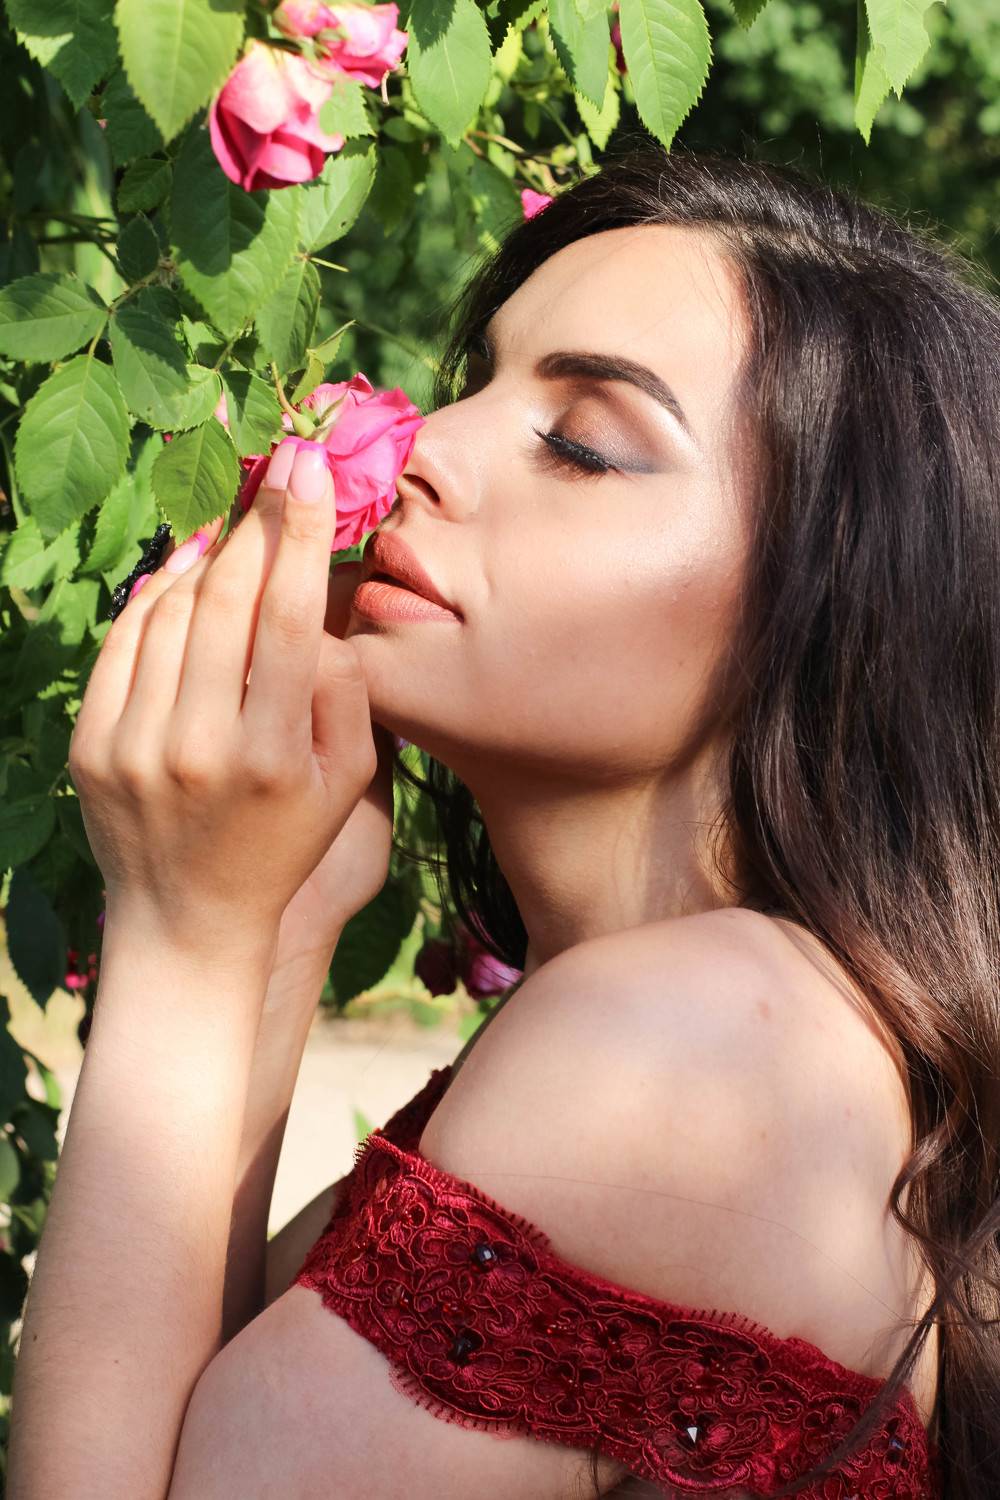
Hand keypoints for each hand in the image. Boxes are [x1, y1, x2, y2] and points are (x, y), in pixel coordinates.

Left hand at [69, 437, 381, 958]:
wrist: (187, 918)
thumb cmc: (283, 842)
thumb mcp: (348, 783)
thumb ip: (346, 694)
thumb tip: (316, 606)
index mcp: (276, 757)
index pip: (290, 618)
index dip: (302, 531)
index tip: (312, 467)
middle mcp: (201, 748)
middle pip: (227, 601)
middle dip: (258, 518)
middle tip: (278, 463)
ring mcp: (136, 747)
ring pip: (170, 612)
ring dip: (210, 552)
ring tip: (239, 518)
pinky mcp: (91, 747)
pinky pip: (123, 642)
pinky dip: (154, 593)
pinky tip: (186, 568)